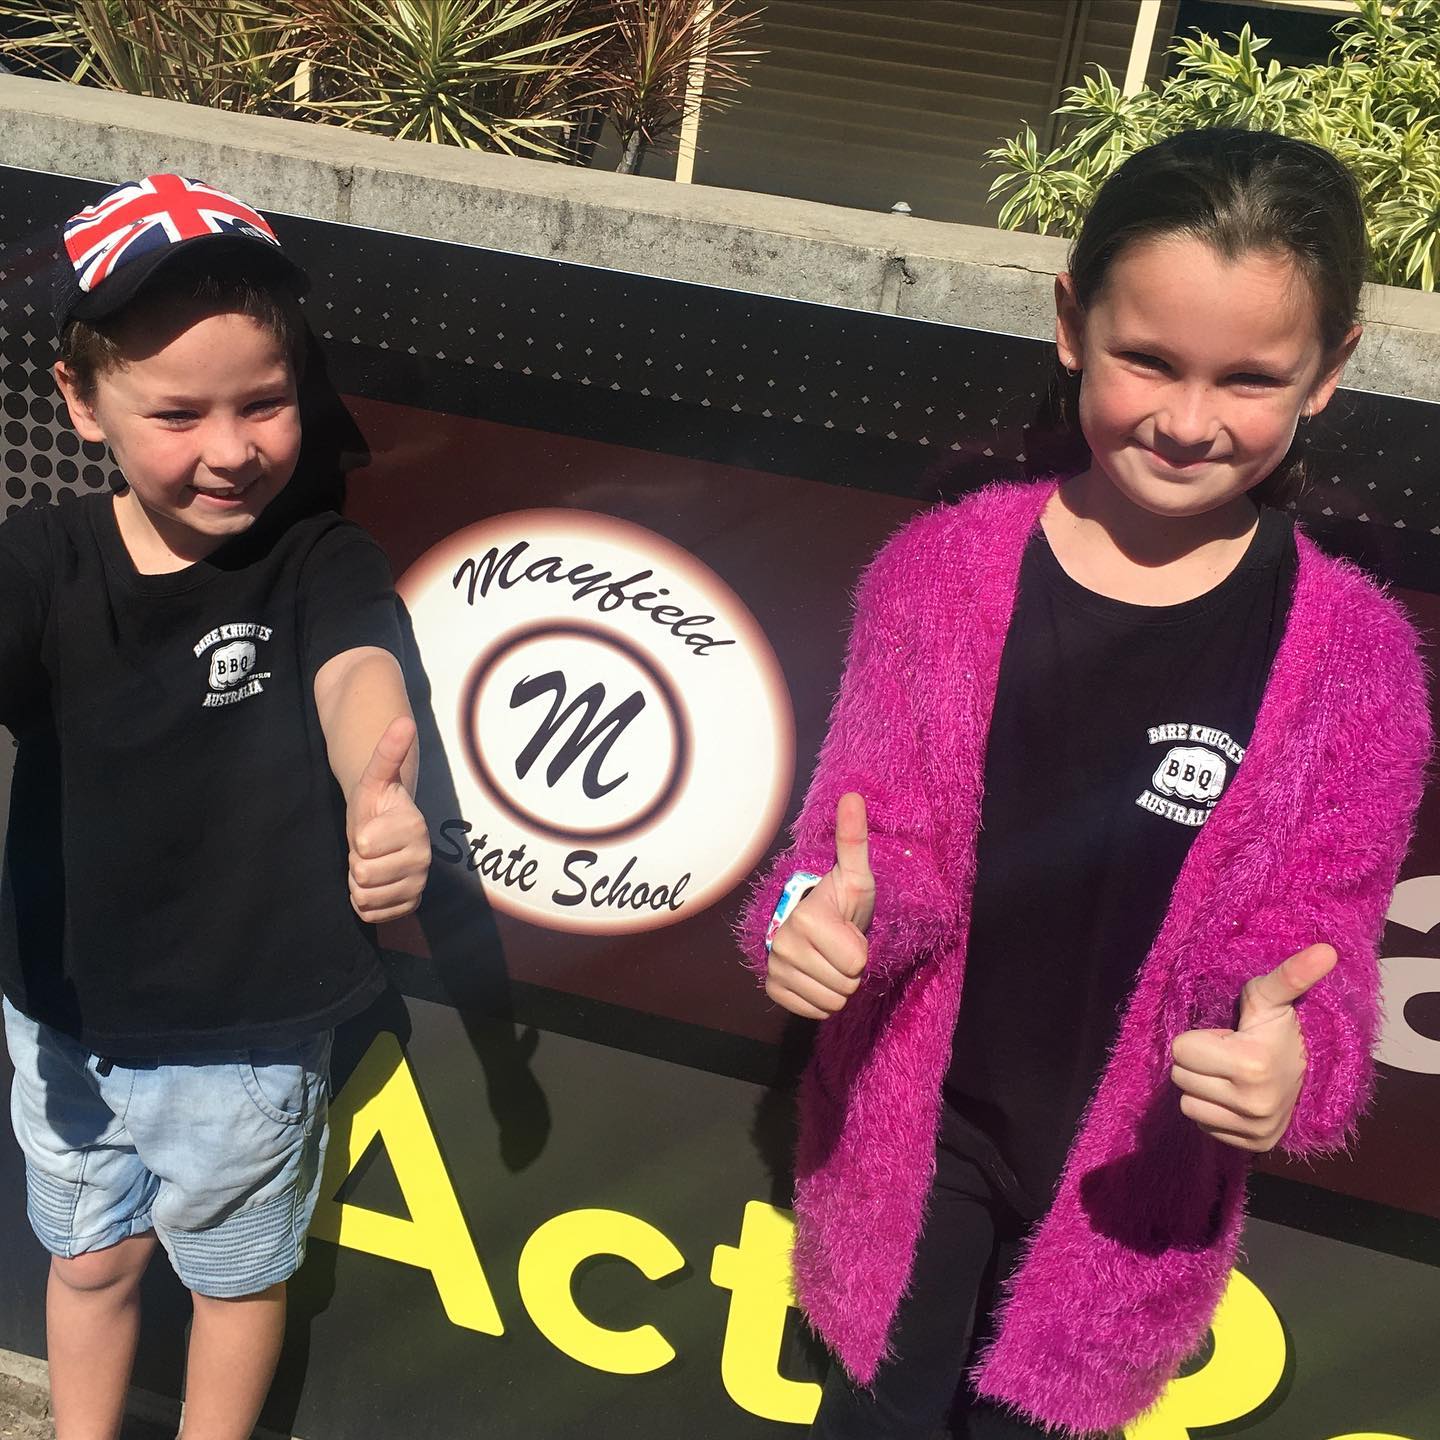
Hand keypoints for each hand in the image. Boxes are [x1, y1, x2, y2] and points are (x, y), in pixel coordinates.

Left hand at [346, 716, 430, 923]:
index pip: (363, 845)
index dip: (358, 838)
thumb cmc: (376, 802)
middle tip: (369, 847)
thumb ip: (388, 751)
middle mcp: (423, 859)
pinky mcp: (408, 905)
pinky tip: (375, 883)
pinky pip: (370, 914)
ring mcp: (418, 884)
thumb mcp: (375, 775)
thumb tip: (403, 720)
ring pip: (364, 896)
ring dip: (359, 882)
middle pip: (363, 874)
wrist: (385, 830)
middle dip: (357, 860)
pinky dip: (365, 901)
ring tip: (372, 863)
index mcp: (415, 827)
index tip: (371, 826)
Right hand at [765, 792, 875, 1019]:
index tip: (847, 929)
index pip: (857, 962)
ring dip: (838, 984)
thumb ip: (853, 840)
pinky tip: (816, 974)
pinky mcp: (774, 989)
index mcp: (807, 919)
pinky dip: (820, 998)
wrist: (805, 923)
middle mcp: (784, 945)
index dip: (860, 947)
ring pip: (833, 1001)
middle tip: (838, 946)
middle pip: (846, 985)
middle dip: (850, 968)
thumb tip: (852, 796)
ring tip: (828, 959)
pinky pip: (814, 1010)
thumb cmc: (836, 901)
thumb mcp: (853, 875)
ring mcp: (776, 969)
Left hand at [1170, 943, 1336, 1151]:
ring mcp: (1253, 1128)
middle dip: (1199, 1062)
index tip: (1229, 1037)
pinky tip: (1235, 1096)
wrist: (1313, 1072)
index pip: (1180, 1050)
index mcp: (1250, 1064)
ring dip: (1202, 1088)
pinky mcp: (1253, 1145)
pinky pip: (1203, 1126)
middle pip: (1180, 1077)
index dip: (1200, 1038)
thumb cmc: (1281, 1028)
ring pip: (1188, 1105)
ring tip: (1232, 1075)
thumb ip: (1289, 974)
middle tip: (1229, 1055)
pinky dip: (1213, 1111)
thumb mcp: (1274, 997)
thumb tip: (1326, 949)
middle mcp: (1251, 1104)